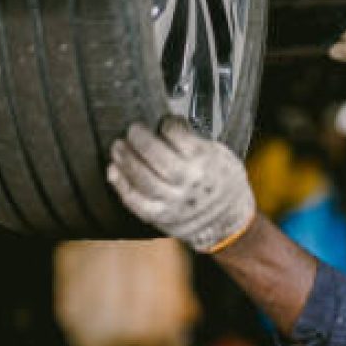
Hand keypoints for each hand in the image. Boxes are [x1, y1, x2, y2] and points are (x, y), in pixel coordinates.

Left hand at [108, 117, 254, 252]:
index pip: (176, 134)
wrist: (232, 223)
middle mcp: (188, 182)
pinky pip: (135, 201)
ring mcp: (173, 201)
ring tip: (118, 147)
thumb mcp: (222, 156)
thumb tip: (169, 127)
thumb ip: (196, 142)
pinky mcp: (161, 216)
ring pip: (141, 177)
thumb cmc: (226, 186)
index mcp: (205, 162)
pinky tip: (114, 171)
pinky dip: (121, 185)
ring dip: (125, 159)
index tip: (166, 122)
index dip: (167, 123)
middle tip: (133, 130)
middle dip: (139, 138)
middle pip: (154, 155)